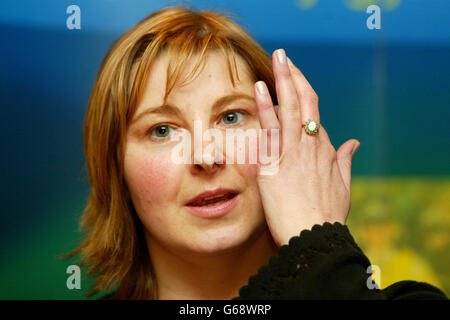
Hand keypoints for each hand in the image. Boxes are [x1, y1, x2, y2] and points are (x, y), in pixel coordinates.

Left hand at [254, 49, 360, 246]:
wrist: (314, 238)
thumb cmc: (327, 217)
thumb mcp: (343, 187)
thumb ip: (346, 161)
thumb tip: (354, 142)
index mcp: (326, 150)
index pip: (314, 115)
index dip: (303, 95)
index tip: (293, 81)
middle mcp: (312, 146)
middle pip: (306, 103)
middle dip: (295, 76)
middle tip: (285, 56)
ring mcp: (294, 152)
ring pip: (291, 108)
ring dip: (284, 80)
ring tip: (278, 57)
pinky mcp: (275, 163)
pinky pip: (271, 129)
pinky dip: (267, 106)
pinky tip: (261, 88)